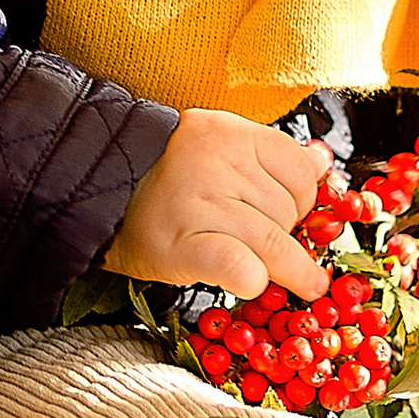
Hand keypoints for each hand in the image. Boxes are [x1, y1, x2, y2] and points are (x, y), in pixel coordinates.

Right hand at [106, 113, 333, 298]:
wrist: (95, 190)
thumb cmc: (164, 175)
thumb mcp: (217, 145)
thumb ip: (269, 155)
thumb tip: (324, 163)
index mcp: (231, 134)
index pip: (300, 171)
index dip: (305, 200)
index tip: (295, 218)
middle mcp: (218, 164)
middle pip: (287, 212)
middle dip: (291, 238)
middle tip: (281, 252)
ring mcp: (199, 205)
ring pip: (273, 244)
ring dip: (287, 270)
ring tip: (297, 283)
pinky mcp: (182, 246)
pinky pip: (240, 267)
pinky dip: (253, 280)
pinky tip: (250, 282)